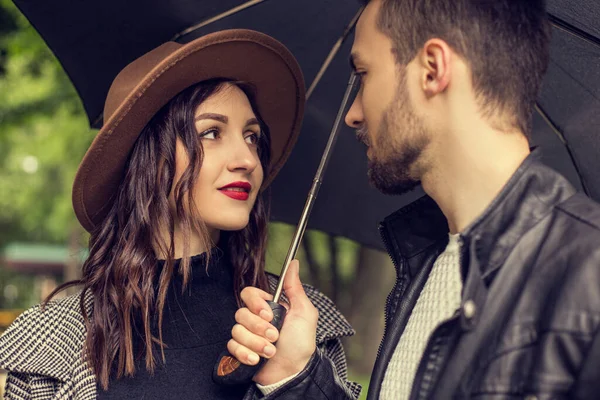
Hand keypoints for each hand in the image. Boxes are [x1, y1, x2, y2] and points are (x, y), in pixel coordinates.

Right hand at [227, 260, 317, 385]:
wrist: (292, 372)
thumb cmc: (300, 344)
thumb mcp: (304, 313)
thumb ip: (295, 288)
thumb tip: (293, 263)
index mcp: (268, 307)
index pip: (249, 294)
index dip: (255, 303)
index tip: (268, 314)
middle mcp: (255, 319)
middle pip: (241, 312)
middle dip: (258, 327)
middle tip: (274, 336)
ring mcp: (246, 335)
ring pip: (236, 330)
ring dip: (255, 343)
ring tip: (270, 351)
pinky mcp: (240, 350)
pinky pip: (231, 346)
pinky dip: (245, 353)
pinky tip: (257, 359)